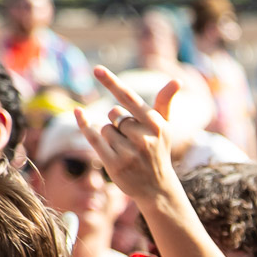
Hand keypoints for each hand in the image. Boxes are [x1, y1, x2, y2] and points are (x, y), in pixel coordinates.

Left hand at [76, 66, 181, 202]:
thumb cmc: (158, 150)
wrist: (157, 188)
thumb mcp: (164, 127)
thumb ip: (165, 102)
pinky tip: (78, 112)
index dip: (112, 83)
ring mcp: (128, 153)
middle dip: (118, 122)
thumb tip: (177, 80)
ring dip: (111, 136)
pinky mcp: (114, 164)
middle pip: (114, 115)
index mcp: (155, 124)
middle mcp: (143, 138)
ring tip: (126, 149)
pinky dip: (85, 125)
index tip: (97, 69)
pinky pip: (93, 138)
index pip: (129, 98)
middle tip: (132, 139)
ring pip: (105, 129)